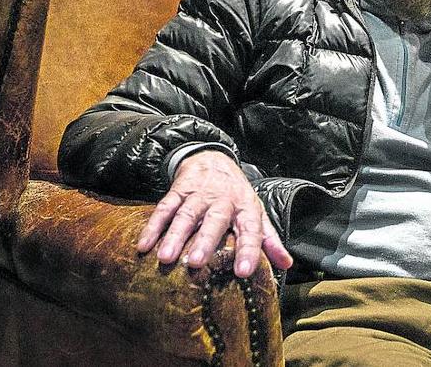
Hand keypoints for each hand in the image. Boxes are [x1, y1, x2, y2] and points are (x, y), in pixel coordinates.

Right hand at [136, 150, 292, 276]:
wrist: (213, 159)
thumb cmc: (236, 196)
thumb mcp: (256, 213)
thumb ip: (269, 239)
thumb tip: (287, 265)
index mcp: (246, 208)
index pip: (251, 229)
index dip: (249, 250)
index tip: (244, 272)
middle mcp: (223, 200)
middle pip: (215, 220)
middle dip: (205, 241)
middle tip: (195, 262)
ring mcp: (199, 194)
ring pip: (186, 214)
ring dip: (174, 235)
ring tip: (164, 258)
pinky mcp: (178, 191)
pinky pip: (164, 207)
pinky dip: (153, 226)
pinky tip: (143, 245)